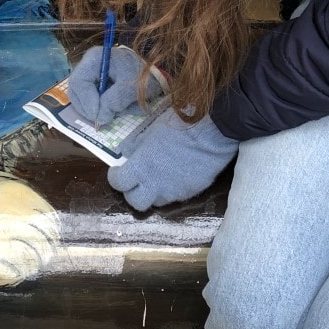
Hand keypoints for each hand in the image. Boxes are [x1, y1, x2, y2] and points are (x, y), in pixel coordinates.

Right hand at [68, 45, 161, 120]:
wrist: (155, 74)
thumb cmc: (144, 76)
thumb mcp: (133, 88)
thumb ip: (115, 101)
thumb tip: (100, 118)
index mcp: (95, 58)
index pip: (79, 81)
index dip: (87, 100)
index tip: (99, 115)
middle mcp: (89, 65)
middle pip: (76, 90)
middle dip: (88, 108)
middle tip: (102, 120)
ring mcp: (91, 75)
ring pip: (81, 98)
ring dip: (94, 110)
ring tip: (112, 114)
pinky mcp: (95, 85)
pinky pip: (90, 100)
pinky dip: (100, 109)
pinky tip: (114, 110)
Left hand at [107, 108, 237, 210]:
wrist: (212, 133)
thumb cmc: (179, 126)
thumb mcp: (152, 131)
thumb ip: (136, 145)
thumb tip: (125, 152)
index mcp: (142, 167)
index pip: (119, 183)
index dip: (115, 178)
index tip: (117, 171)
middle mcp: (156, 185)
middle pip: (135, 202)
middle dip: (131, 192)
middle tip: (134, 180)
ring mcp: (174, 191)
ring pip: (156, 201)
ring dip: (152, 192)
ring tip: (156, 178)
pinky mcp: (191, 192)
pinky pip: (175, 196)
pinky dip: (170, 189)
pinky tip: (176, 175)